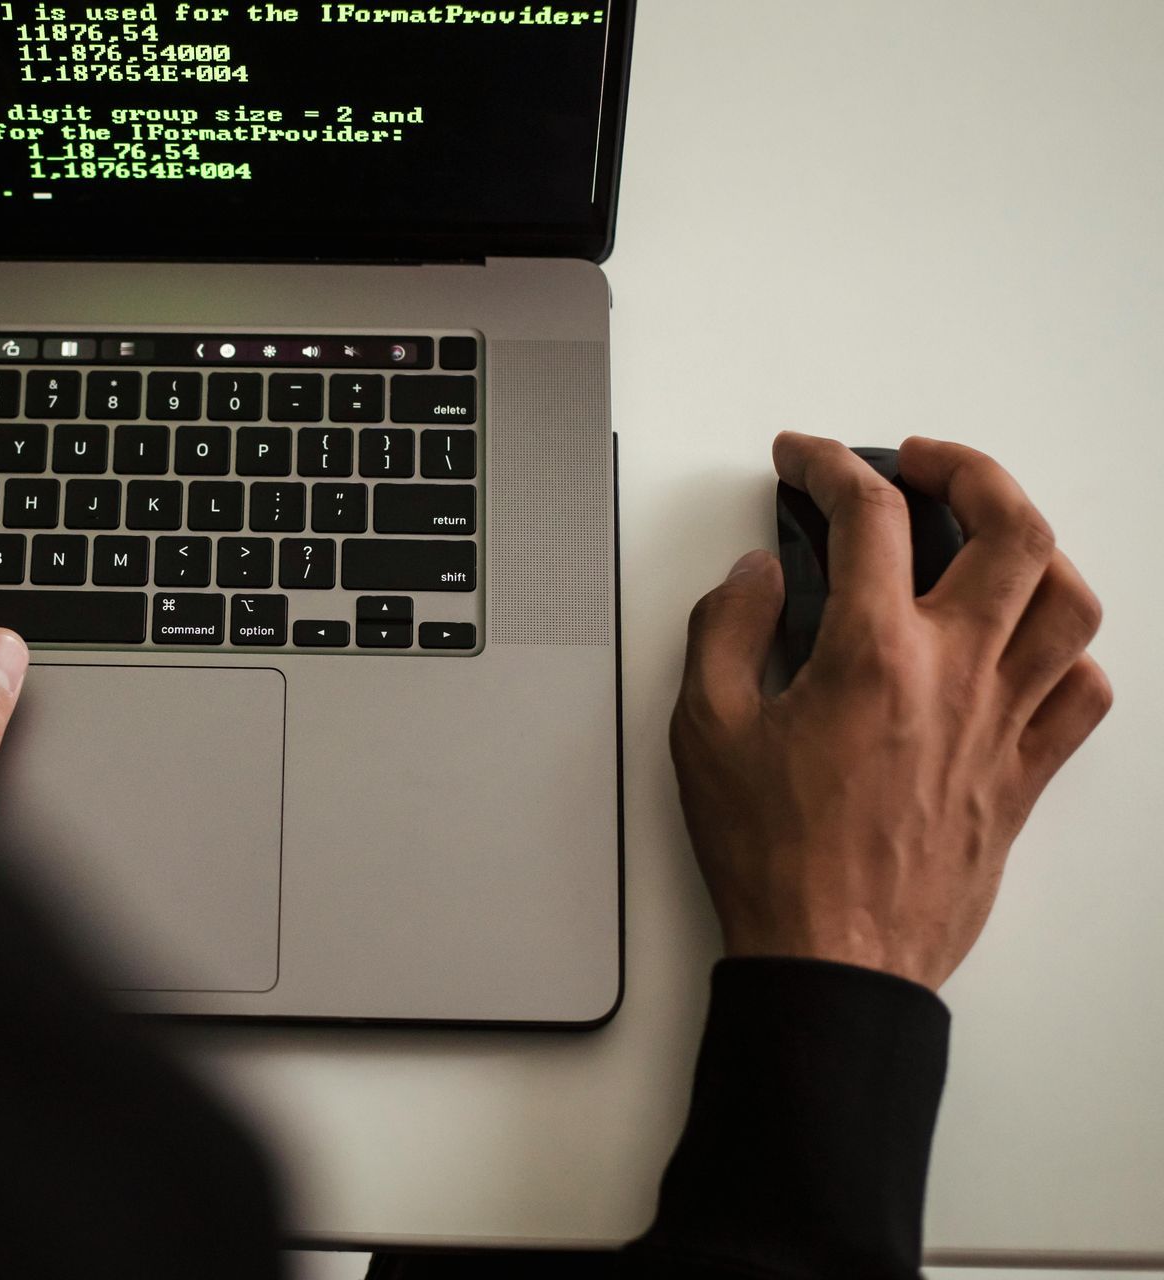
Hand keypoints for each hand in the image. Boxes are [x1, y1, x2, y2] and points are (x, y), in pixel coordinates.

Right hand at [670, 433, 1111, 988]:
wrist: (831, 959)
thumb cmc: (772, 856)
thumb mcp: (704, 730)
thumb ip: (726, 631)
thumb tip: (757, 577)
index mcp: (873, 655)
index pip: (870, 515)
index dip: (829, 466)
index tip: (804, 461)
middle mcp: (955, 675)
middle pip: (1011, 529)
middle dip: (967, 470)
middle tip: (921, 465)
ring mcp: (1002, 725)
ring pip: (1068, 603)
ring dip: (1033, 549)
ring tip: (987, 539)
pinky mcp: (1022, 777)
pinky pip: (1082, 694)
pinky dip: (1066, 652)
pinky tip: (1023, 646)